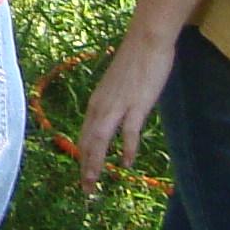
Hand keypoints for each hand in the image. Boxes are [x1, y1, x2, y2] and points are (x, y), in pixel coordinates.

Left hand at [74, 26, 184, 193]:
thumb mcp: (118, 86)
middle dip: (85, 167)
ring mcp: (118, 106)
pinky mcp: (136, 105)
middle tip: (86, 190)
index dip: (83, 157)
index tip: (83, 175)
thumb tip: (115, 117)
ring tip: (93, 184)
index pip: (84, 135)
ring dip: (95, 164)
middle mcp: (101, 106)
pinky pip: (128, 133)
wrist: (146, 40)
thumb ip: (114, 102)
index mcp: (96, 102)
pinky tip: (125, 164)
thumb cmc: (135, 60)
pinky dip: (126, 150)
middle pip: (88, 142)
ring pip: (100, 141)